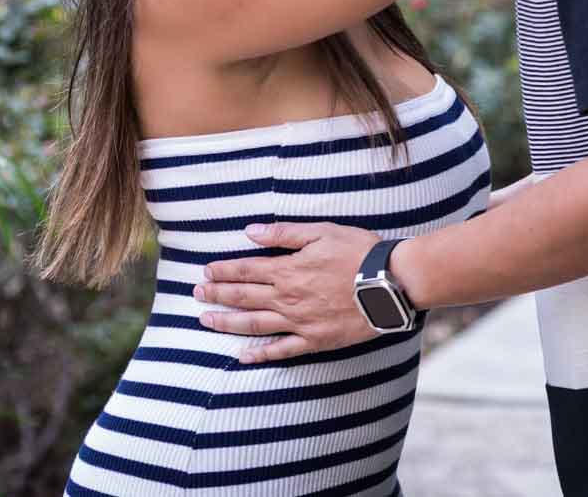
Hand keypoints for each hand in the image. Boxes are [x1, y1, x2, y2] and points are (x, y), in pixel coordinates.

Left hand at [195, 222, 384, 362]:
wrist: (389, 284)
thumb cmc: (360, 253)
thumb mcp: (323, 232)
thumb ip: (285, 233)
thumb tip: (251, 231)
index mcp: (289, 270)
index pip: (246, 270)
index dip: (224, 270)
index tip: (206, 271)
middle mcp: (287, 298)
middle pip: (243, 297)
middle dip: (217, 294)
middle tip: (197, 293)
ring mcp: (299, 322)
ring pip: (253, 324)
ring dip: (227, 322)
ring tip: (206, 320)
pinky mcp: (314, 340)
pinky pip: (280, 350)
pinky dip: (259, 354)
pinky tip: (242, 355)